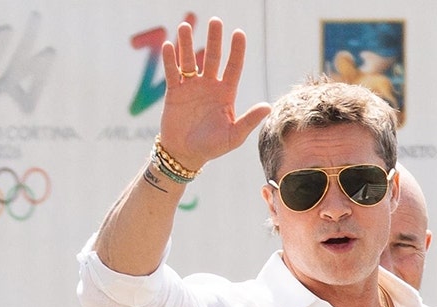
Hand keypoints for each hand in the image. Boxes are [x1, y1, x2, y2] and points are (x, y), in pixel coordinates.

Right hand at [159, 17, 271, 171]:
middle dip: (214, 40)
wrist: (186, 155)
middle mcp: (210, 86)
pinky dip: (170, 60)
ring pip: (190, 60)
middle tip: (215, 21)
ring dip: (187, 44)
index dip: (237, 51)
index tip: (239, 33)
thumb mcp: (234, 136)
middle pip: (212, 57)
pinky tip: (168, 46)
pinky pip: (172, 72)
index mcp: (226, 94)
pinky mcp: (174, 92)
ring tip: (185, 27)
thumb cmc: (213, 147)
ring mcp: (192, 87)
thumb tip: (267, 106)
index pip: (234, 67)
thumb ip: (249, 120)